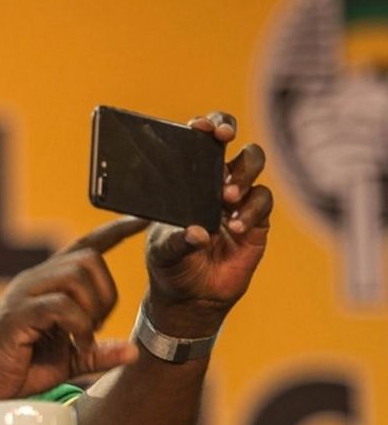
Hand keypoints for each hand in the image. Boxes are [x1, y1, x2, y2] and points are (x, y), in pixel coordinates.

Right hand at [0, 217, 146, 403]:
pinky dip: (79, 327)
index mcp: (47, 284)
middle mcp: (35, 280)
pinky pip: (61, 305)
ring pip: (76, 276)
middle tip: (96, 328)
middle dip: (105, 294)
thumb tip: (134, 351)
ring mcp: (24, 294)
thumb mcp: (68, 360)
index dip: (115, 230)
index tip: (142, 220)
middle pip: (88, 259)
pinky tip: (76, 346)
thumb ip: (98, 352)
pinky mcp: (18, 314)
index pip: (84, 245)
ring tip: (83, 339)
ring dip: (91, 311)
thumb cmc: (17, 368)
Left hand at [145, 112, 273, 335]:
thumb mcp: (162, 253)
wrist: (191, 298)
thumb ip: (176, 242)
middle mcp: (215, 183)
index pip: (199, 142)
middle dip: (229, 133)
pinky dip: (251, 212)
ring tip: (226, 198)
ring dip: (241, 176)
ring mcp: (238, 200)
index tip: (200, 127)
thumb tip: (198, 233)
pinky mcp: (257, 221)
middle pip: (233, 143)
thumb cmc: (169, 266)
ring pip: (252, 166)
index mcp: (187, 181)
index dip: (205, 126)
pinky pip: (263, 201)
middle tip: (222, 140)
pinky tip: (234, 229)